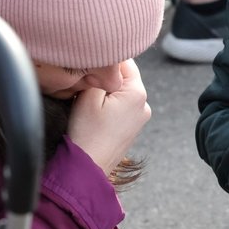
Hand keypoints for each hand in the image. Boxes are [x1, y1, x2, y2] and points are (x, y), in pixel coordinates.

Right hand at [68, 59, 150, 174]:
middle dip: (105, 77)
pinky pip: (120, 107)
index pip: (125, 61)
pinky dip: (108, 105)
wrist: (86, 168)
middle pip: (124, 78)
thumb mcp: (88, 94)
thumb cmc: (86, 132)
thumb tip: (104, 61)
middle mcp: (144, 105)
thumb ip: (99, 72)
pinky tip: (94, 114)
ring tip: (87, 102)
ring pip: (121, 92)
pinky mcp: (131, 129)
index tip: (88, 63)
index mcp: (137, 93)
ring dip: (105, 91)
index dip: (104, 60)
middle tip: (84, 84)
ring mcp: (139, 118)